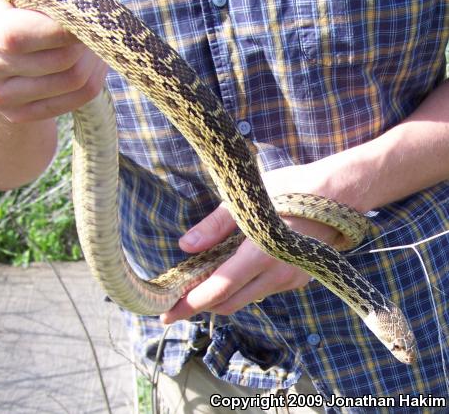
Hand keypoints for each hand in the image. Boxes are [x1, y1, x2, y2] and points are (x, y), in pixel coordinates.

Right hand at [0, 0, 106, 122]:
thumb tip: (72, 7)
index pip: (16, 35)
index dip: (59, 31)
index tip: (86, 19)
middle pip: (54, 60)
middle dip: (86, 40)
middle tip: (95, 25)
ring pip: (71, 80)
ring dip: (95, 58)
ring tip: (93, 39)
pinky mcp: (17, 113)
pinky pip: (75, 100)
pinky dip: (92, 78)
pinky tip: (89, 61)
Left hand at [161, 166, 339, 322]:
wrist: (337, 194)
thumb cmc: (289, 189)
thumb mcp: (247, 201)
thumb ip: (214, 227)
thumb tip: (186, 247)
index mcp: (261, 252)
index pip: (219, 288)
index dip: (191, 303)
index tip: (167, 314)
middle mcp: (278, 274)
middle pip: (230, 303)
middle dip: (200, 305)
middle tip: (175, 302)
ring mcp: (290, 280)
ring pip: (245, 298)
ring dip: (220, 297)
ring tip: (197, 285)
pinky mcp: (297, 279)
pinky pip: (261, 290)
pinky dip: (240, 288)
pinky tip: (228, 273)